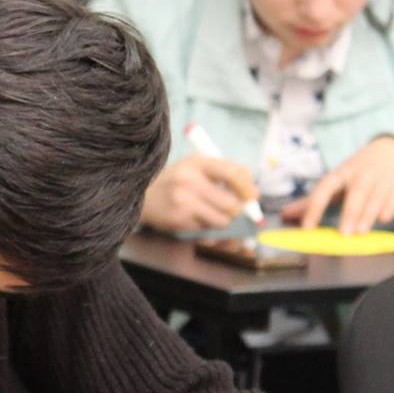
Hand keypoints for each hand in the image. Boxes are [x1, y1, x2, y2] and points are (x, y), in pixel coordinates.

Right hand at [140, 155, 259, 233]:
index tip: (253, 195)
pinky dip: (207, 227)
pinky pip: (207, 230)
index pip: (233, 173)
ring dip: (223, 220)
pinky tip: (195, 218)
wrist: (140, 194)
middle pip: (232, 203)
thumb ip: (222, 174)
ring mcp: (183, 201)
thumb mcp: (194, 167)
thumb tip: (253, 194)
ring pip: (222, 220)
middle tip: (235, 209)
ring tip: (212, 213)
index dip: (248, 186)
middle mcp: (190, 180)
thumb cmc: (175, 180)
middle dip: (238, 209)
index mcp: (197, 162)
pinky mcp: (178, 220)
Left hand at [284, 136, 393, 235]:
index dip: (315, 207)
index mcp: (342, 173)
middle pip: (355, 193)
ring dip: (368, 215)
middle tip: (343, 234)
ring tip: (361, 232)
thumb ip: (313, 199)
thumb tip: (286, 214)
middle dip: (349, 213)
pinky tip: (384, 219)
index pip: (325, 188)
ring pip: (375, 197)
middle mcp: (361, 175)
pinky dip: (389, 209)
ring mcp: (382, 179)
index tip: (307, 227)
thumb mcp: (337, 180)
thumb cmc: (360, 171)